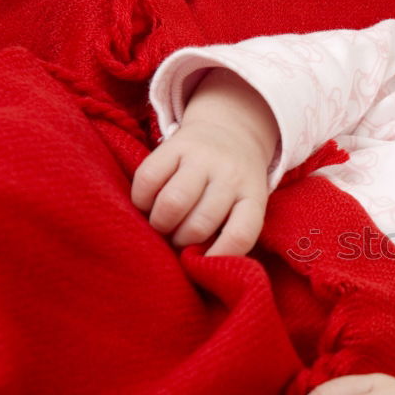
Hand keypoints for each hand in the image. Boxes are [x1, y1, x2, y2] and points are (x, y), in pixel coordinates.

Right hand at [131, 119, 269, 256]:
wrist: (231, 130)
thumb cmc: (234, 184)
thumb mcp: (245, 204)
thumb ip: (228, 231)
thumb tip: (197, 264)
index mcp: (252, 196)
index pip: (241, 234)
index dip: (220, 256)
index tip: (203, 263)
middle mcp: (230, 175)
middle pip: (200, 224)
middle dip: (181, 240)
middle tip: (178, 238)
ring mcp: (203, 158)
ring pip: (173, 203)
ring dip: (160, 223)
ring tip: (162, 223)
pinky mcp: (175, 145)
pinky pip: (148, 179)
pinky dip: (141, 200)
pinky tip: (148, 203)